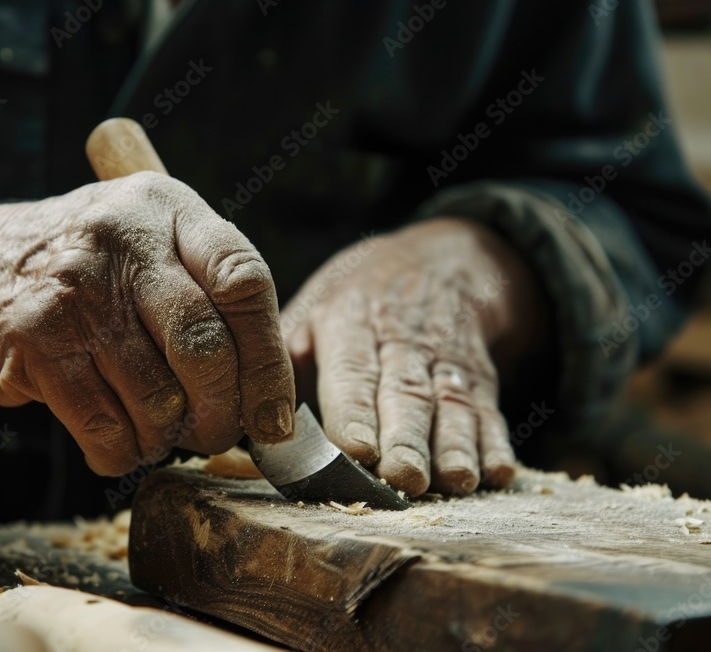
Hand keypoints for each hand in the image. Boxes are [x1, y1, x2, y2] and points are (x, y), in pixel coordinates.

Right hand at [0, 173, 294, 474]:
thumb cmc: (81, 267)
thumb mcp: (144, 238)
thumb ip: (205, 288)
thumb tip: (271, 391)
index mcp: (167, 208)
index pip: (244, 280)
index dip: (270, 359)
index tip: (277, 414)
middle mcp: (124, 240)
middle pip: (205, 347)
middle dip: (223, 411)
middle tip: (220, 434)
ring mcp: (77, 291)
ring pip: (157, 396)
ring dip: (168, 436)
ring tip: (162, 435)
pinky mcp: (37, 342)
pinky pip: (104, 425)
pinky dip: (122, 453)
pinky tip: (121, 446)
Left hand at [282, 217, 543, 495]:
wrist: (438, 260)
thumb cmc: (355, 301)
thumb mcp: (311, 310)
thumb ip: (283, 362)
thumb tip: (244, 418)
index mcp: (349, 322)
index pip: (352, 369)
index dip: (354, 411)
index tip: (355, 450)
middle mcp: (400, 340)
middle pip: (405, 393)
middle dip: (406, 438)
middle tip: (404, 479)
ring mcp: (445, 359)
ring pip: (451, 405)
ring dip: (455, 446)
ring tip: (456, 482)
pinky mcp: (478, 377)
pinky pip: (490, 409)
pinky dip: (497, 442)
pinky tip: (499, 473)